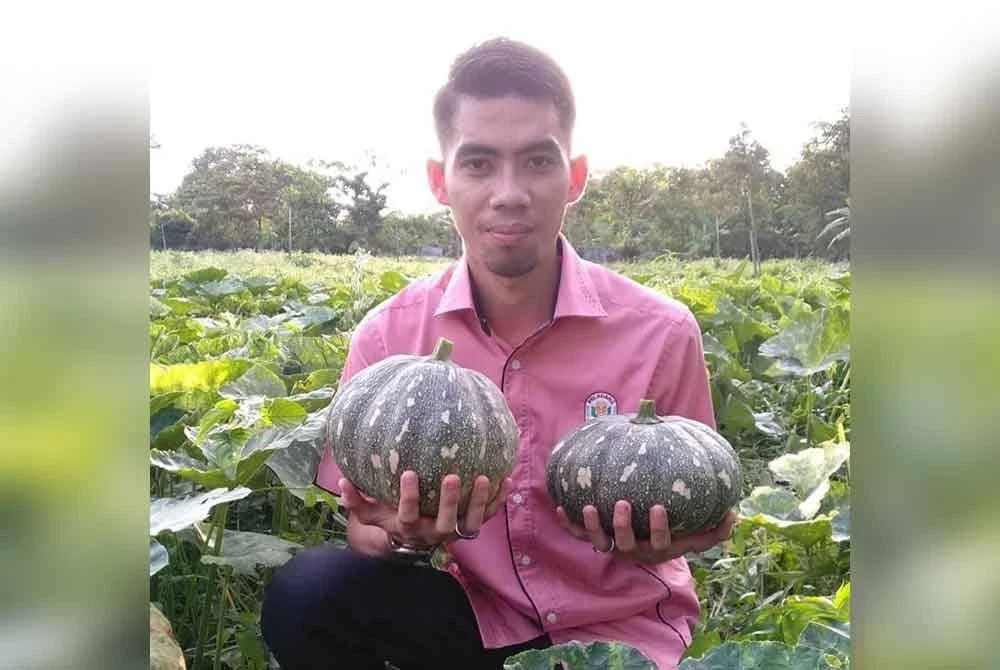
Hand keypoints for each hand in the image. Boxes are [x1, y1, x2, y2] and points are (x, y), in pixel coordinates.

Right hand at [339, 470, 511, 549]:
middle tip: (451, 476)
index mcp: (409, 528)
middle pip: (444, 524)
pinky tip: (507, 479)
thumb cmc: (389, 519)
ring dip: (478, 502)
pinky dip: (498, 500)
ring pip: (470, 523)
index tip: (409, 474)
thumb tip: (341, 481)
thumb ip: (355, 500)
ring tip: (483, 478)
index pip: (408, 516)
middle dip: (449, 502)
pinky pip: (487, 516)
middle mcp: (433, 534)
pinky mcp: (469, 525)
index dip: (409, 498)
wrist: (411, 541)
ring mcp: (454, 531)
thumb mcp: (369, 513)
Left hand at [556, 502, 736, 564]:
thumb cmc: (676, 534)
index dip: (659, 528)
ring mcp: (613, 546)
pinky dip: (568, 523)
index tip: (658, 507)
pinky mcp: (595, 540)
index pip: (660, 542)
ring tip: (590, 507)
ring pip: (600, 542)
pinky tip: (560, 506)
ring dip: (592, 526)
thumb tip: (734, 513)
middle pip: (624, 544)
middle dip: (622, 525)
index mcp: (657, 548)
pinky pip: (578, 535)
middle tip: (621, 504)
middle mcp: (633, 550)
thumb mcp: (697, 534)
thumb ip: (716, 528)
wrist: (648, 545)